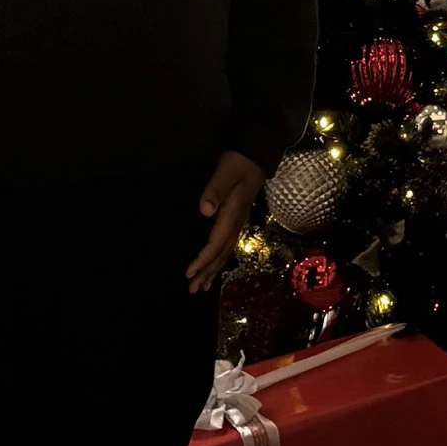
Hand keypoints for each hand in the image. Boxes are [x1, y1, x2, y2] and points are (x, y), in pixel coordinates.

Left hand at [186, 151, 265, 291]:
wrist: (257, 155)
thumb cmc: (238, 162)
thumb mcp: (225, 172)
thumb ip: (214, 190)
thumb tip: (204, 210)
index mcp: (232, 215)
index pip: (215, 244)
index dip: (203, 260)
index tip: (189, 274)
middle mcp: (236, 223)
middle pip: (221, 254)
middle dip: (207, 272)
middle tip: (193, 290)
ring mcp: (238, 222)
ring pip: (225, 252)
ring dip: (213, 270)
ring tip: (202, 287)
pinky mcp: (237, 219)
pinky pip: (227, 245)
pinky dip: (219, 259)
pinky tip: (215, 266)